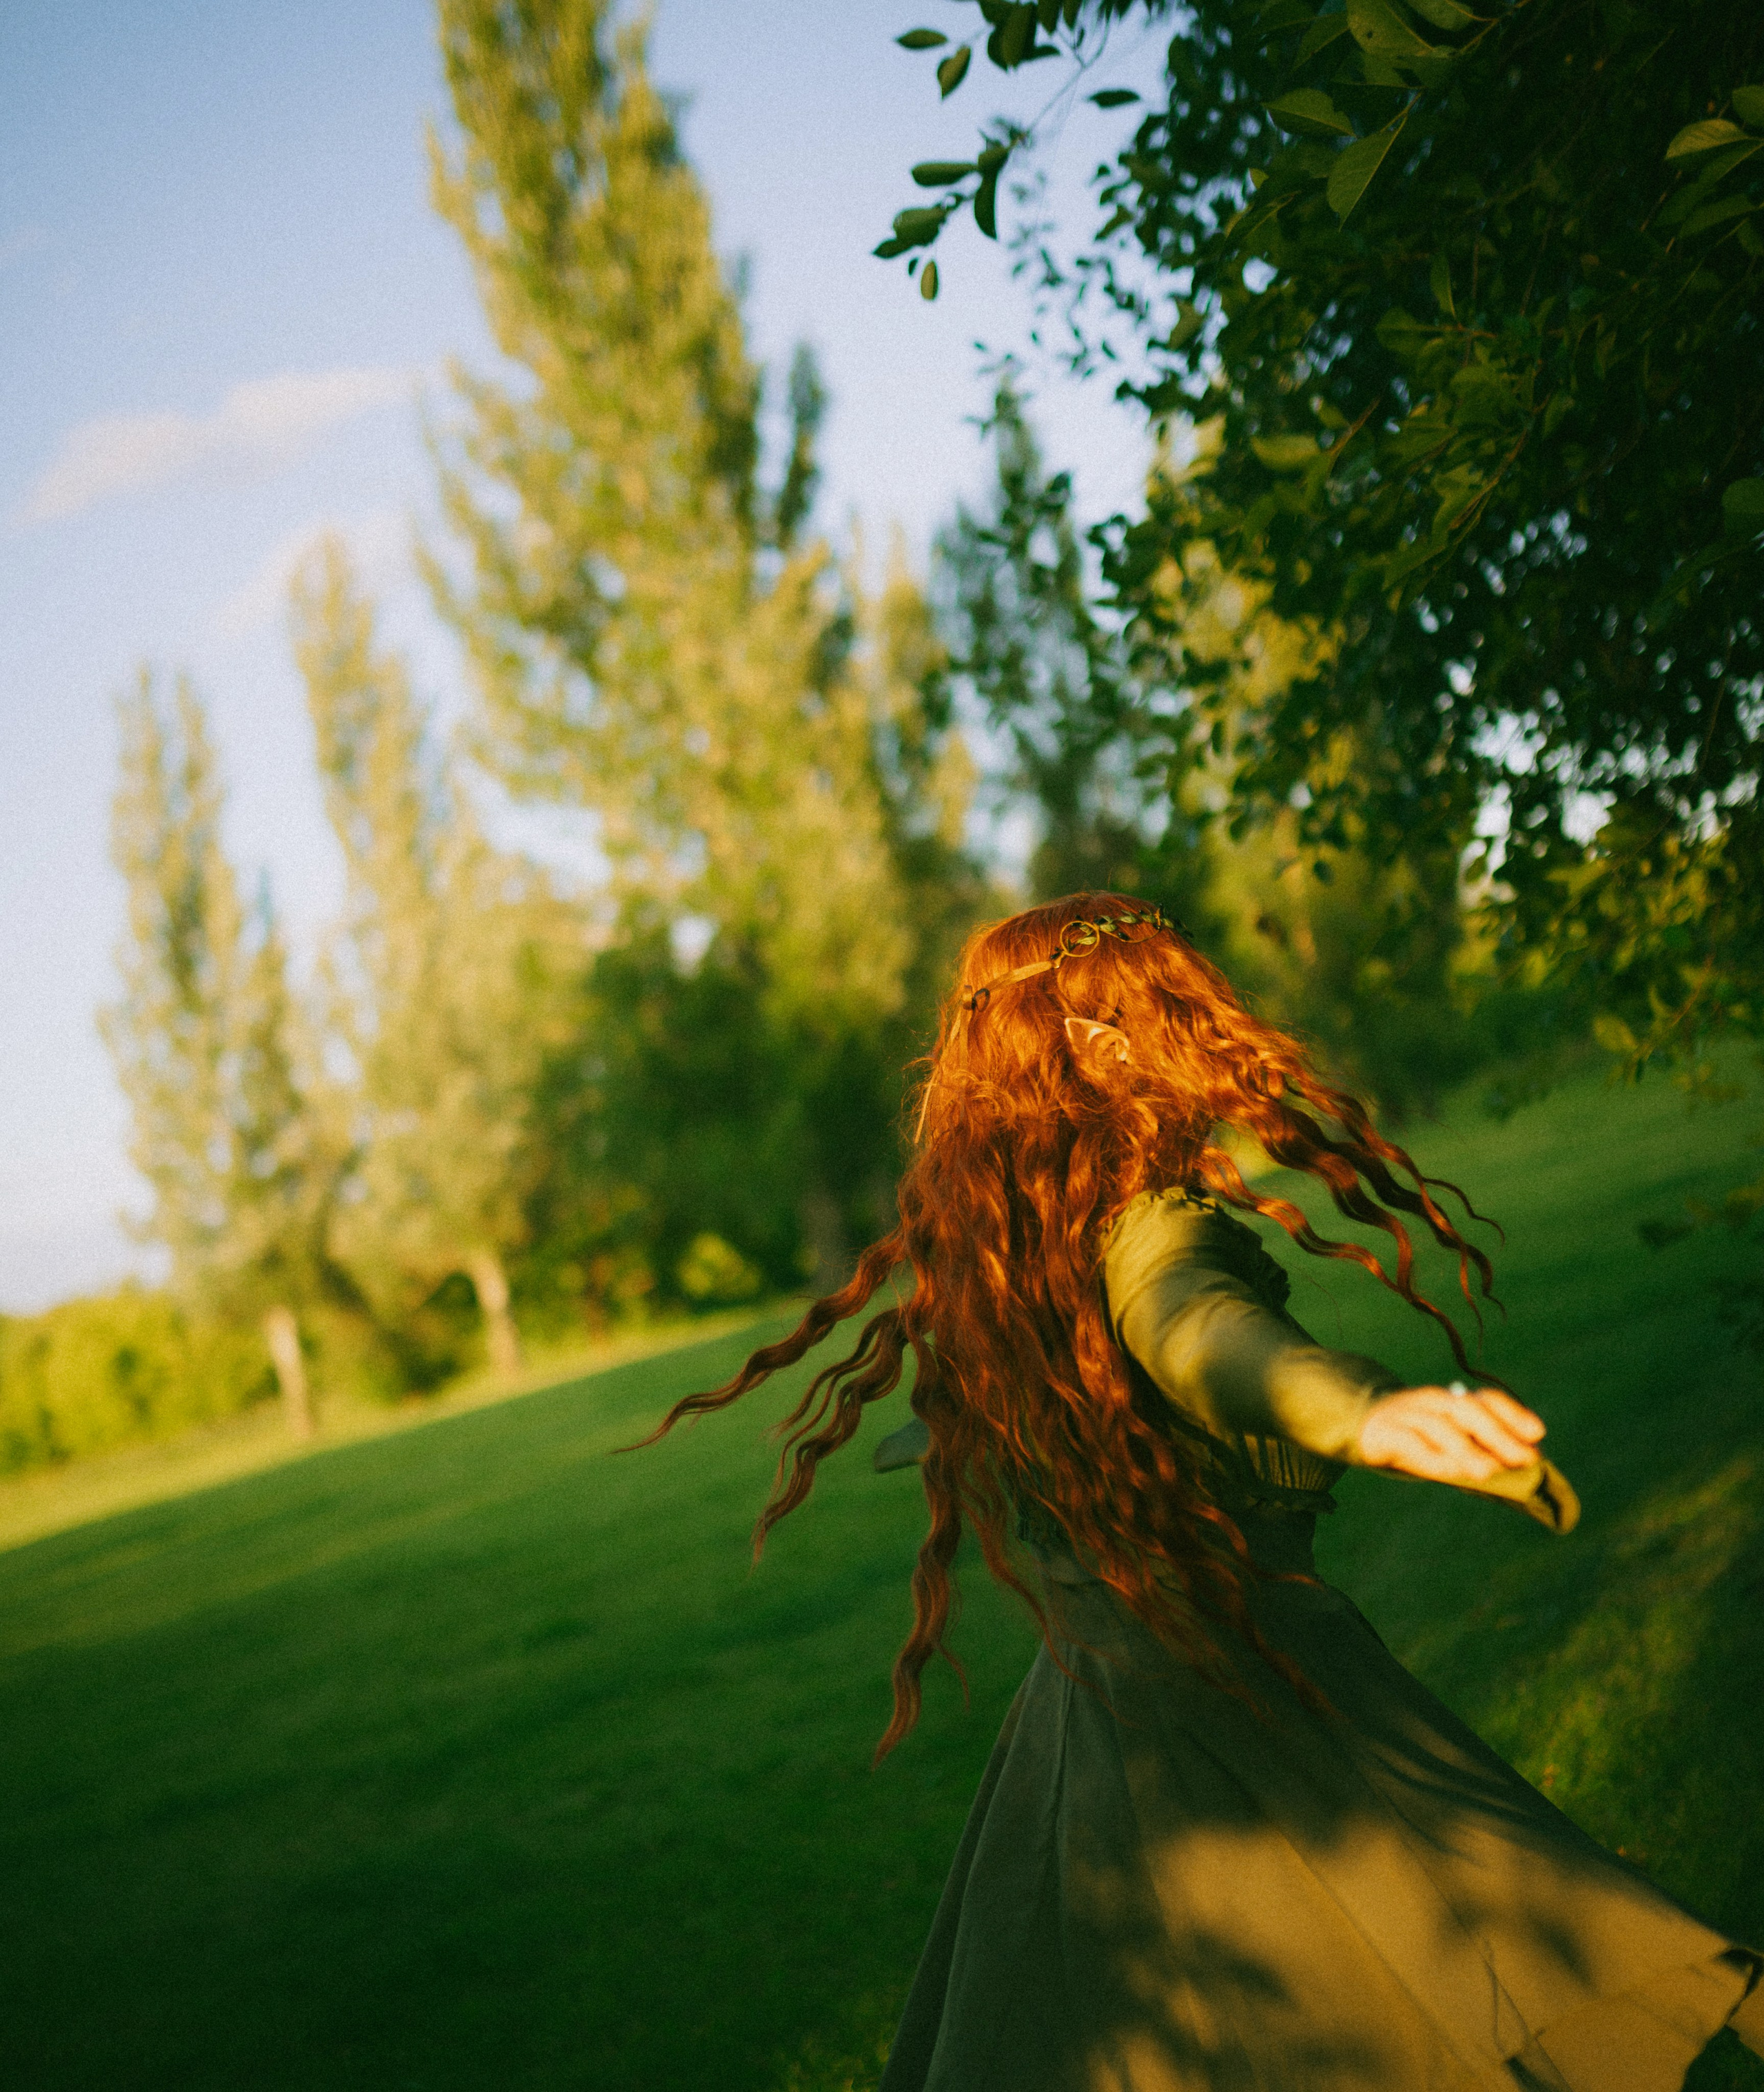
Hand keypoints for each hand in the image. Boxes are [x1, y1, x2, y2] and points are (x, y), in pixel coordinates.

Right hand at [1355, 1384, 1545, 1487]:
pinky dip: (1431, 1457)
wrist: (1363, 1422)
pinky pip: (1411, 1443)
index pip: (1486, 1400)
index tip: (1538, 1433)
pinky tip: (1449, 1471)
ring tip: (1488, 1471)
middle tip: (1525, 1458)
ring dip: (1466, 1449)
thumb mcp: (1449, 1435)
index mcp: (1452, 1400)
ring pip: (1440, 1427)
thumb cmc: (1417, 1435)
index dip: (1513, 1414)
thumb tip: (1527, 1460)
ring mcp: (1408, 1415)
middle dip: (1499, 1434)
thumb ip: (1481, 1444)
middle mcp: (1433, 1402)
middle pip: (1467, 1411)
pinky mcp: (1385, 1433)